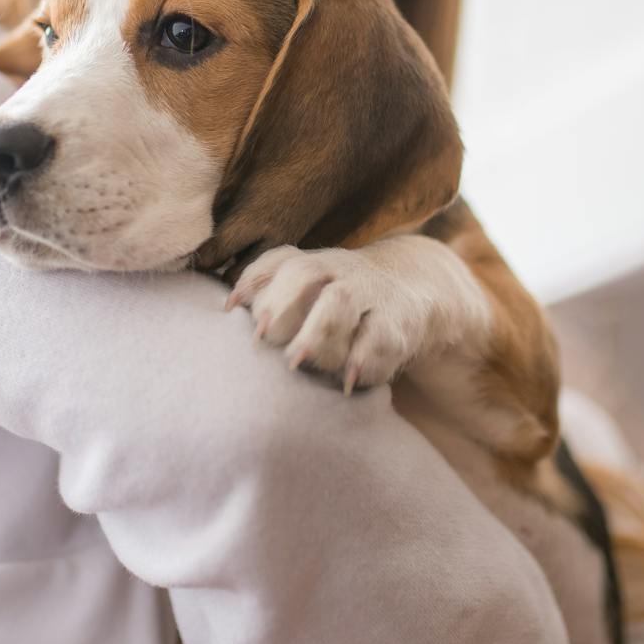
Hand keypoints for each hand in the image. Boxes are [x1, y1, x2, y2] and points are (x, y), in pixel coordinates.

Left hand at [227, 236, 488, 391]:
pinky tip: (346, 382)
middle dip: (280, 302)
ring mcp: (370, 295)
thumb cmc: (341, 304)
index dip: (254, 282)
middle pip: (306, 272)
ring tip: (296, 361)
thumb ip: (271, 293)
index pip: (280, 261)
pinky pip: (380, 337)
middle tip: (261, 337)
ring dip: (315, 331)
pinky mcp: (397, 325)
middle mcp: (340, 273)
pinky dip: (362, 359)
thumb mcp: (311, 292)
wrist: (416, 296)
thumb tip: (227, 306)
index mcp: (314, 265)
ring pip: (339, 302)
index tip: (230, 309)